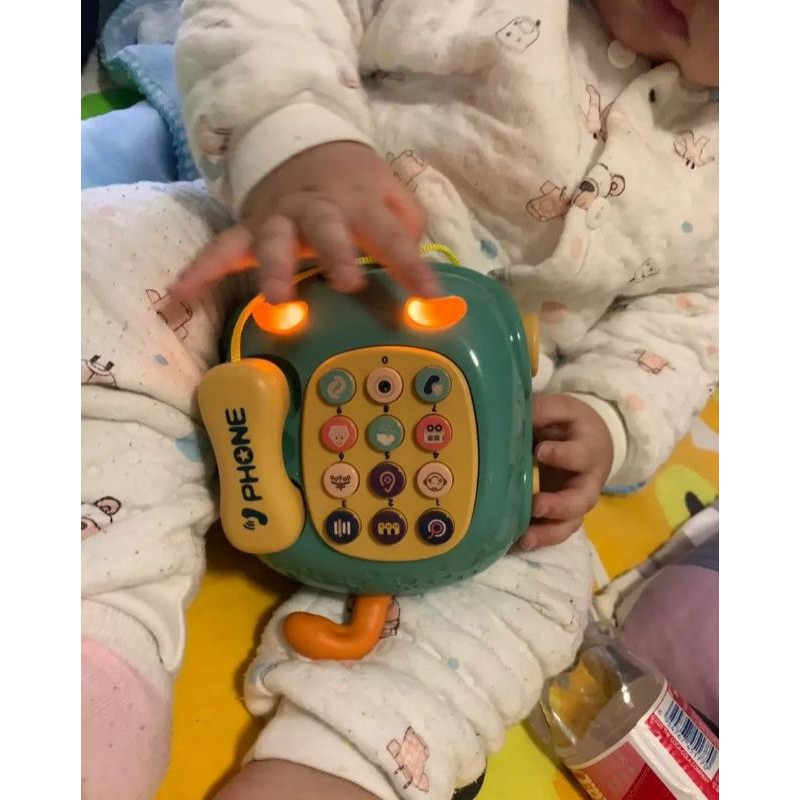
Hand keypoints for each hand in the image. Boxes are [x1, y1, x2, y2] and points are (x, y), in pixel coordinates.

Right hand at [170, 142, 439, 303]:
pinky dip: (201, 270)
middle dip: (336, 252)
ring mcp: (279, 219)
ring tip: (276, 300)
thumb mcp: (391, 195)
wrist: (304, 148)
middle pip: (326, 227)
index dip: (413, 267)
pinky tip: (179, 294)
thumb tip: (416, 267)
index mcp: (360, 202)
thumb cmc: (356, 185)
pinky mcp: (250, 229)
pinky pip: (222, 249)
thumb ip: (407, 226)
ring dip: (274, 268)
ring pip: (274, 239)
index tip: (431, 300)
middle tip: (347, 283)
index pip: (392, 235)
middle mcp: (319, 208)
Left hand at [519, 394, 613, 550]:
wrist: (591, 441)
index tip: (541, 451)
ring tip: (525, 538)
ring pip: (570, 524)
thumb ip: (543, 410)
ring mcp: (576, 502)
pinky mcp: (563, 515)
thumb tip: (515, 413)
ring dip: (548, 532)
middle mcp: (587, 481)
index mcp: (589, 450)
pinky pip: (555, 532)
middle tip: (537, 505)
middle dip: (560, 505)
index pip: (581, 454)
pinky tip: (517, 542)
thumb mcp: (562, 410)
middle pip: (581, 500)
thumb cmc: (572, 425)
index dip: (563, 455)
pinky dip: (539, 540)